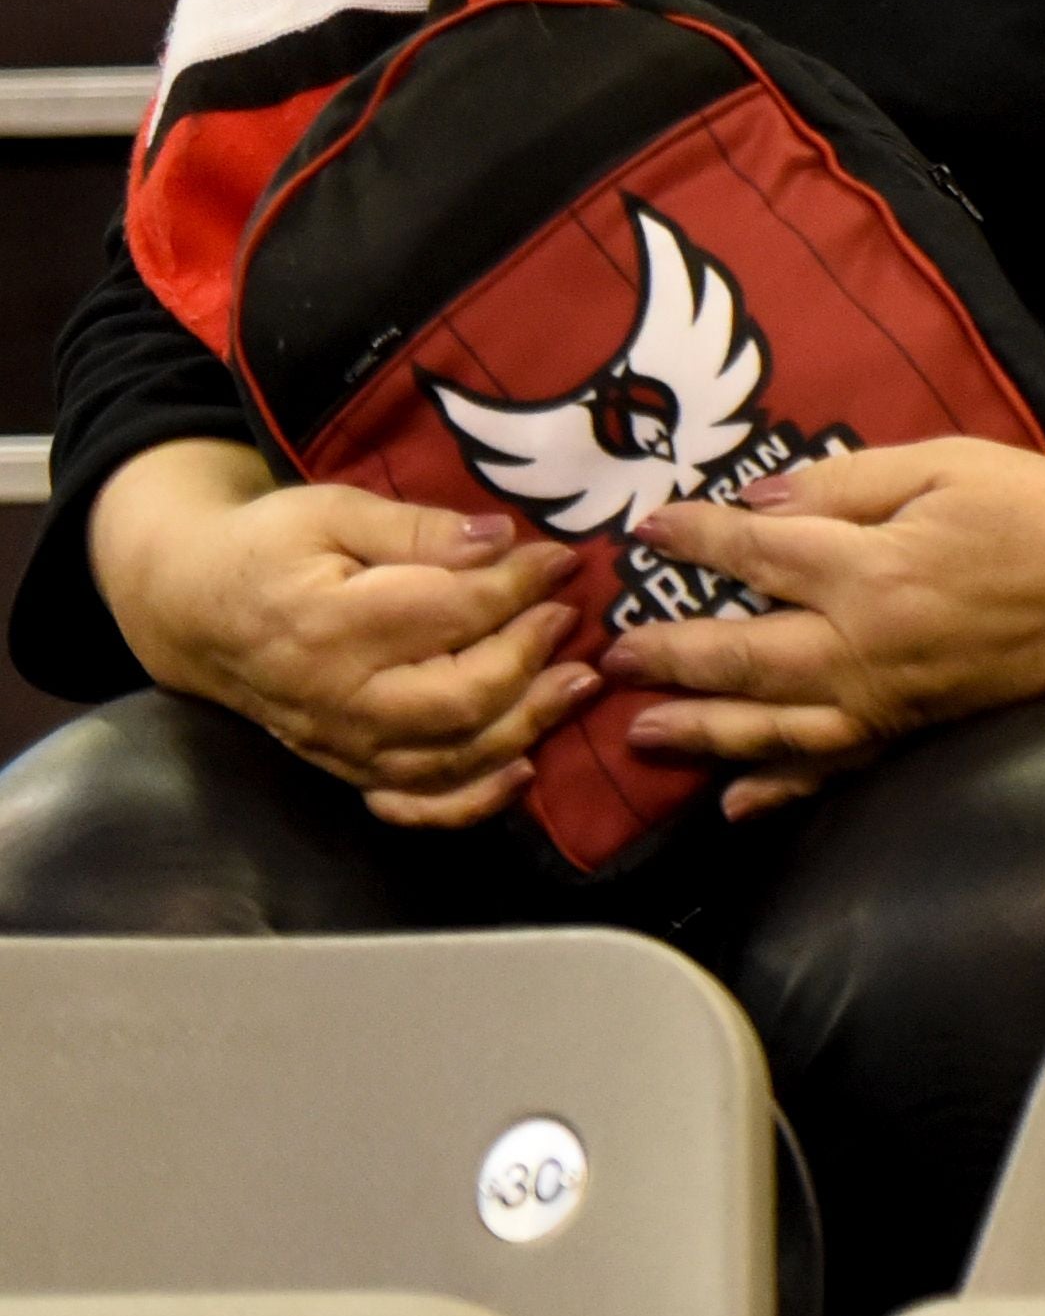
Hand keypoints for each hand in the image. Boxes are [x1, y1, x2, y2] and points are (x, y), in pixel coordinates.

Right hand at [98, 444, 591, 829]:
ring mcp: (338, 746)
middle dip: (529, 658)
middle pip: (460, 699)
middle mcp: (336, 699)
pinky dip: (470, 800)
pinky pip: (411, 805)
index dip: (518, 586)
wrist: (195, 610)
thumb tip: (502, 539)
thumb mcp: (333, 510)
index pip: (451, 613)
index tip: (563, 561)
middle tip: (572, 618)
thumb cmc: (270, 548)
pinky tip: (522, 771)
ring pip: (449, 759)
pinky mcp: (342, 770)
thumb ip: (417, 528)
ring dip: (525, 726)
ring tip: (578, 684)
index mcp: (330, 625)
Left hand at [606, 437, 1044, 818]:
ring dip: (703, 731)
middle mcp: (870, 649)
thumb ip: (851, 481)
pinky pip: (837, 768)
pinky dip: (782, 789)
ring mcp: (893, 702)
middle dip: (672, 653)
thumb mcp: (952, 463)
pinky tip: (738, 800)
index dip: (695, 541)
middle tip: (611, 655)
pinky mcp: (919, 729)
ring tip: (640, 730)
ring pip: (775, 727)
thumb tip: (761, 503)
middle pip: (746, 658)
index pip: (758, 555)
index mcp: (876, 571)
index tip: (644, 531)